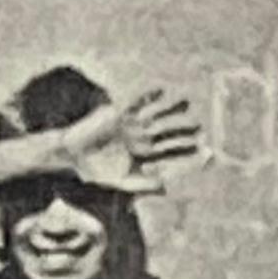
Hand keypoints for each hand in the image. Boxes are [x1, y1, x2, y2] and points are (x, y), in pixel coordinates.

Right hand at [59, 85, 203, 197]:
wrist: (74, 158)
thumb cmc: (98, 172)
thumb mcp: (122, 182)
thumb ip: (144, 185)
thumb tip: (166, 187)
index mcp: (144, 154)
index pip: (170, 152)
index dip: (186, 151)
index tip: (204, 151)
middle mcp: (141, 138)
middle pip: (167, 132)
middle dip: (182, 130)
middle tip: (200, 127)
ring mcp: (131, 125)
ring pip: (155, 116)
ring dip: (170, 109)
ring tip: (186, 103)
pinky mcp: (118, 114)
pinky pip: (135, 103)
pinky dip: (147, 97)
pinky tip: (161, 91)